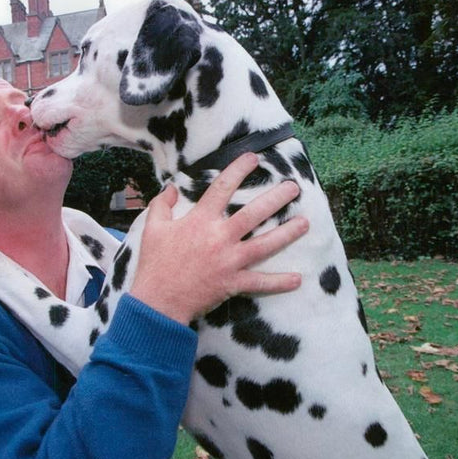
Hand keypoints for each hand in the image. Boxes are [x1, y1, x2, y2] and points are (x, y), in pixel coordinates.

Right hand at [129, 153, 308, 324]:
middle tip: (294, 188)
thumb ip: (162, 205)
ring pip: (265, 244)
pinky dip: (279, 282)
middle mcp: (219, 237)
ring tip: (305, 223)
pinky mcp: (233, 283)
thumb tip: (171, 188)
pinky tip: (298, 279)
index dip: (238, 170)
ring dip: (287, 233)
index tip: (253, 158)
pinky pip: (260, 282)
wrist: (158, 300)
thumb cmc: (155, 263)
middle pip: (254, 213)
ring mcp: (229, 260)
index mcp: (200, 220)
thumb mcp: (153, 228)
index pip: (222, 188)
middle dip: (276, 198)